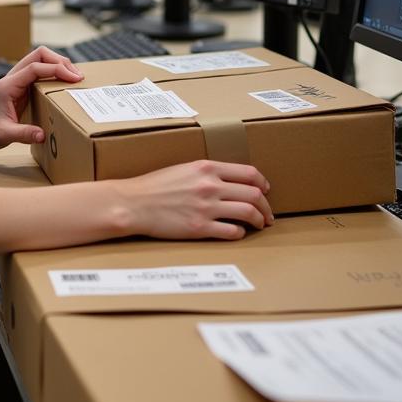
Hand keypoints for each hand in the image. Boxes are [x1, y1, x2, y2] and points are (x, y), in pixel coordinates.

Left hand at [0, 46, 82, 151]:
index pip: (35, 68)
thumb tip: (42, 134)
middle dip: (60, 61)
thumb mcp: (3, 135)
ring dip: (58, 64)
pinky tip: (62, 83)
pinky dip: (53, 72)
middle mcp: (13, 78)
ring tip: (74, 77)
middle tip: (77, 76)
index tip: (74, 78)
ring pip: (40, 60)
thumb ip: (23, 134)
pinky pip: (39, 72)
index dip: (56, 69)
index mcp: (8, 85)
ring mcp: (17, 80)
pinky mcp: (21, 86)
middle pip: (39, 55)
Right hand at [118, 159, 274, 240]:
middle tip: (268, 214)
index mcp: (207, 168)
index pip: (248, 173)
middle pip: (254, 194)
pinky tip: (238, 233)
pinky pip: (232, 231)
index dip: (262, 183)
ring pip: (248, 213)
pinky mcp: (200, 228)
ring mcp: (207, 207)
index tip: (265, 190)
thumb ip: (206, 173)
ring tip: (260, 225)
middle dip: (266, 206)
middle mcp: (210, 186)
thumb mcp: (183, 169)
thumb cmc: (154, 186)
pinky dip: (240, 233)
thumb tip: (226, 181)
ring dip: (259, 220)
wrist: (134, 203)